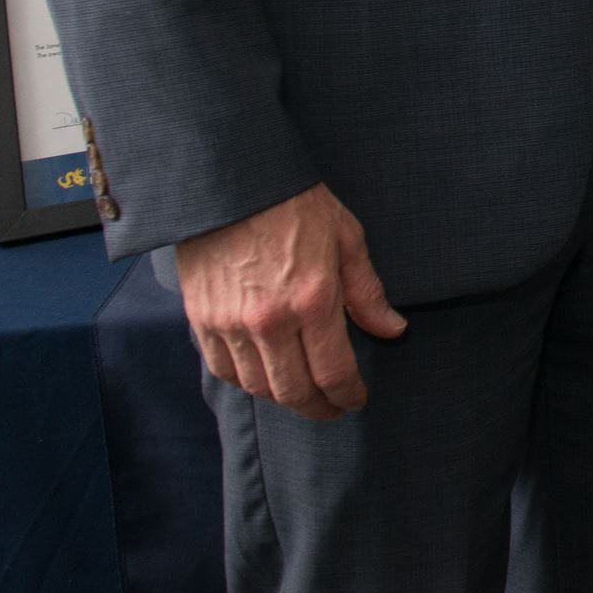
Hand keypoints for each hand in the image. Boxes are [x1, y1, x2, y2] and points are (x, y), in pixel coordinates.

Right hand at [174, 183, 408, 419]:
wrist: (232, 183)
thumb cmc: (296, 205)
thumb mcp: (347, 239)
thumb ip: (367, 292)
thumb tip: (391, 330)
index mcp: (312, 300)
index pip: (333, 372)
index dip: (348, 395)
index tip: (355, 400)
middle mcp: (269, 321)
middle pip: (294, 391)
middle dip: (318, 407)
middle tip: (332, 408)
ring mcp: (230, 324)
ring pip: (257, 386)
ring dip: (282, 398)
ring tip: (301, 394)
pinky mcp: (201, 320)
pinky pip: (223, 370)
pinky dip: (245, 381)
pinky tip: (263, 377)